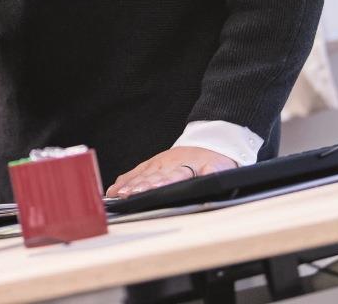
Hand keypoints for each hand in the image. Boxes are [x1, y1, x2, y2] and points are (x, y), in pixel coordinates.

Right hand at [107, 146, 236, 196]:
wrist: (210, 142)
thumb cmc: (215, 161)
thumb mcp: (221, 170)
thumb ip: (212, 178)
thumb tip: (208, 185)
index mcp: (186, 167)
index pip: (171, 176)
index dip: (160, 183)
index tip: (148, 188)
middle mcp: (169, 164)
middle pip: (151, 176)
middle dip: (138, 186)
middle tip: (126, 195)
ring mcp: (159, 163)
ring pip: (141, 174)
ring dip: (129, 184)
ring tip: (118, 194)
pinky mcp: (152, 163)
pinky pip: (137, 171)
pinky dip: (125, 180)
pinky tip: (116, 188)